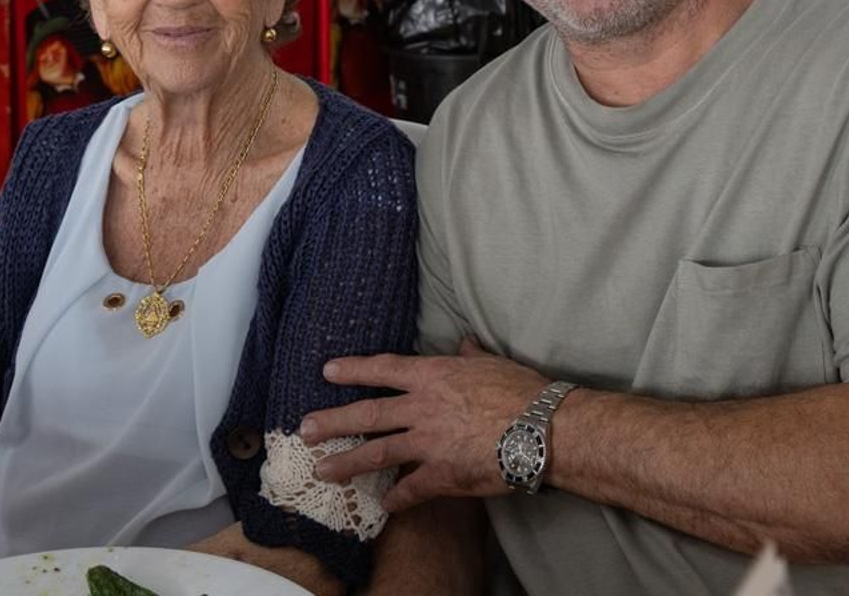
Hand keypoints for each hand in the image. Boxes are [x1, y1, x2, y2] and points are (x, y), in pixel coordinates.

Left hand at [300, 339, 549, 511]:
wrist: (544, 428)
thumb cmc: (522, 391)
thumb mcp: (492, 363)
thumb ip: (469, 356)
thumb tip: (464, 342)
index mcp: (433, 376)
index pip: (384, 369)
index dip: (354, 369)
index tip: (328, 371)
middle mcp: (422, 408)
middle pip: (368, 414)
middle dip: (333, 421)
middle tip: (305, 428)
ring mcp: (429, 444)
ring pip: (377, 454)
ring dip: (346, 463)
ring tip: (322, 470)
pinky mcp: (442, 475)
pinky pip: (411, 489)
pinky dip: (397, 498)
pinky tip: (385, 505)